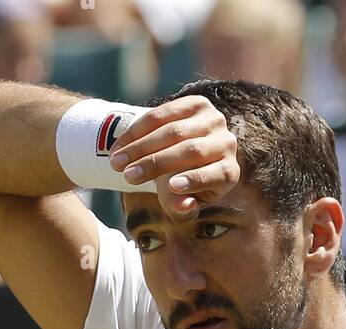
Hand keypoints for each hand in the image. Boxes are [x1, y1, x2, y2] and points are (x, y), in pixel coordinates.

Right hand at [108, 94, 240, 219]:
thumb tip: (182, 205)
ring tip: (116, 162)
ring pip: (174, 131)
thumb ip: (182, 207)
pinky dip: (138, 130)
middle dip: (155, 164)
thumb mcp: (183, 202)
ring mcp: (213, 119)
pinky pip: (162, 114)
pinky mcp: (195, 103)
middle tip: (127, 176)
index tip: (170, 187)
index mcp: (229, 172)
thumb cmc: (184, 187)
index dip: (193, 180)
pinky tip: (120, 146)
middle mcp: (226, 143)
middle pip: (190, 151)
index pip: (214, 175)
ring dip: (140, 147)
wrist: (183, 156)